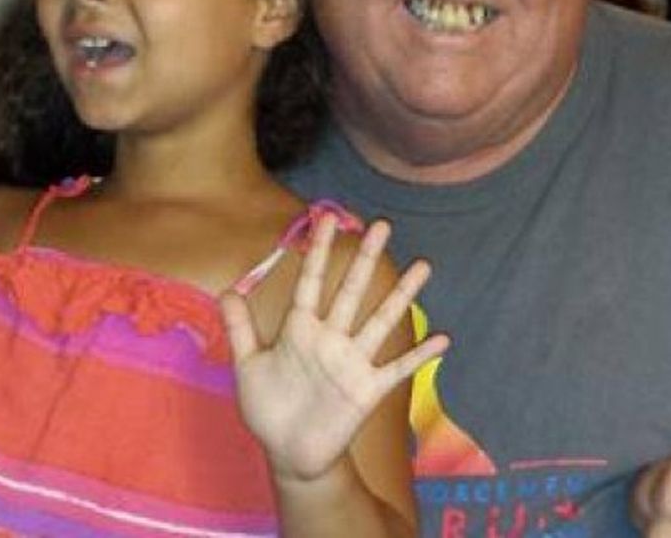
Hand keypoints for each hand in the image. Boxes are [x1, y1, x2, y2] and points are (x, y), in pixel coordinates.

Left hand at [222, 215, 448, 482]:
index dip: (319, 252)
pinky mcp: (368, 389)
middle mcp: (331, 339)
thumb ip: (240, 328)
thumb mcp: (248, 366)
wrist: (289, 454)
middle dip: (366, 259)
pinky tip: (443, 339)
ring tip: (423, 266)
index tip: (327, 217)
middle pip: (351, 291)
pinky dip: (420, 355)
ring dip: (402, 296)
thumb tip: (227, 288)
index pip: (311, 282)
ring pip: (381, 321)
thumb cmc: (269, 408)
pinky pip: (398, 368)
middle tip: (383, 225)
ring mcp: (352, 362)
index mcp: (300, 330)